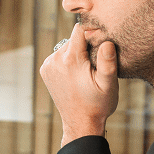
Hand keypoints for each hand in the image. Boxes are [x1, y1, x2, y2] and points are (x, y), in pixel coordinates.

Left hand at [40, 23, 118, 144]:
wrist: (80, 123)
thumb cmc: (98, 104)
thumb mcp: (108, 84)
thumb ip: (107, 62)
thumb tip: (106, 41)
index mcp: (70, 60)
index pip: (80, 30)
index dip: (93, 33)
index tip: (101, 42)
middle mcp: (55, 59)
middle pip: (73, 39)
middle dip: (85, 46)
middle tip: (95, 64)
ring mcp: (47, 65)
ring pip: (66, 47)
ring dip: (76, 53)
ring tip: (85, 71)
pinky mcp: (45, 70)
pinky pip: (59, 56)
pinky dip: (68, 60)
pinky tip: (75, 74)